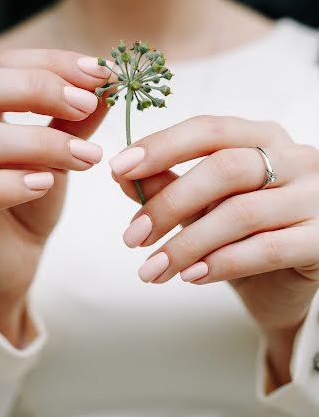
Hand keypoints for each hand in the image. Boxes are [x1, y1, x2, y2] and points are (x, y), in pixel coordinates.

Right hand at [0, 49, 110, 339]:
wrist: (16, 258)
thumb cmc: (31, 199)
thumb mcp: (59, 153)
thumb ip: (76, 121)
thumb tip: (107, 82)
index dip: (50, 63)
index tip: (99, 75)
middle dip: (37, 90)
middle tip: (87, 106)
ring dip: (40, 143)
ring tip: (87, 157)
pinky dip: (11, 185)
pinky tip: (46, 184)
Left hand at [111, 116, 318, 383]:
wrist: (289, 287)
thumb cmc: (245, 237)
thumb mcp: (204, 208)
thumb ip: (170, 186)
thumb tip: (122, 175)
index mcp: (263, 139)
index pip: (209, 129)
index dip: (162, 145)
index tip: (119, 168)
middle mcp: (295, 159)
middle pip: (224, 169)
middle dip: (169, 204)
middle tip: (132, 236)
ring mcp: (316, 197)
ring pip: (241, 212)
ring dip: (187, 244)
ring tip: (152, 269)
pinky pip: (267, 248)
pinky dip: (222, 263)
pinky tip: (192, 277)